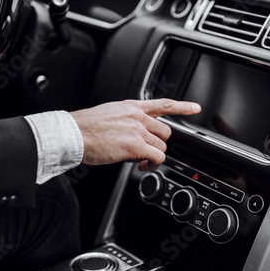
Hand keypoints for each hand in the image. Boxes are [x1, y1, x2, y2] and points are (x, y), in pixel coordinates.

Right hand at [70, 99, 200, 170]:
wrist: (74, 133)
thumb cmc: (85, 127)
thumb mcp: (109, 113)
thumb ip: (126, 119)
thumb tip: (133, 132)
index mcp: (132, 107)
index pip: (163, 104)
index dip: (182, 106)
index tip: (195, 107)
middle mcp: (138, 117)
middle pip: (165, 131)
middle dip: (158, 142)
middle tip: (145, 150)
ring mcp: (138, 131)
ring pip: (161, 146)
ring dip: (152, 155)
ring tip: (137, 159)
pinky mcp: (135, 146)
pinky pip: (157, 157)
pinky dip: (152, 164)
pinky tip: (142, 165)